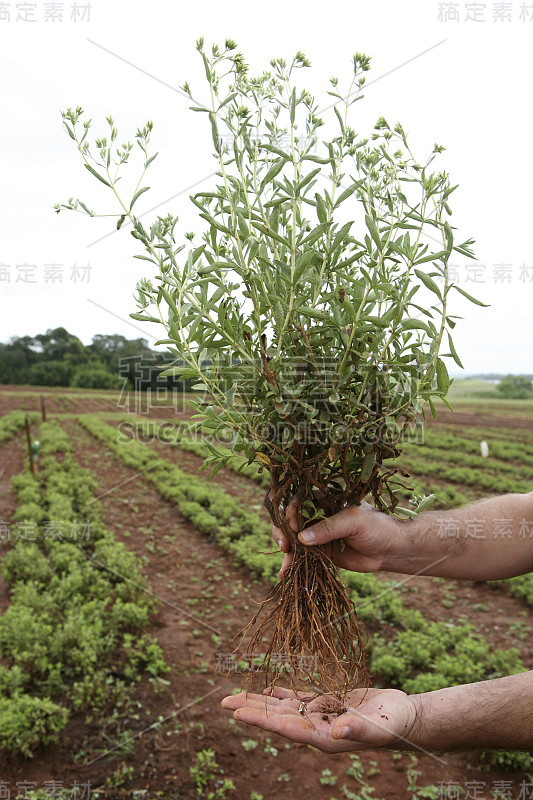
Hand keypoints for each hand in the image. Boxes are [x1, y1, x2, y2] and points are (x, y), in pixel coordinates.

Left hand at [221, 686, 418, 752]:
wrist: (405, 718)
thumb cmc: (394, 723)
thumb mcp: (378, 726)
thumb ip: (357, 728)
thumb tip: (335, 731)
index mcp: (325, 737)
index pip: (287, 728)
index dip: (263, 720)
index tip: (239, 715)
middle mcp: (317, 728)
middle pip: (278, 718)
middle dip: (251, 710)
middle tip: (223, 702)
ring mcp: (320, 716)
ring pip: (283, 706)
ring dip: (260, 700)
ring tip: (235, 695)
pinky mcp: (327, 703)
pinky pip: (298, 698)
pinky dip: (281, 692)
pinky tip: (267, 688)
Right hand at [272, 498, 400, 578]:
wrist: (391, 550)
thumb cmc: (377, 527)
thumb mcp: (353, 522)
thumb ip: (328, 528)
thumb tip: (301, 538)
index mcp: (324, 501)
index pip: (297, 502)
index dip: (289, 514)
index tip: (292, 529)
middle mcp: (317, 516)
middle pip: (289, 521)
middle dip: (282, 534)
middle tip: (285, 547)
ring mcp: (318, 536)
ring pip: (293, 541)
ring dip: (286, 554)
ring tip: (286, 568)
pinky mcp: (321, 553)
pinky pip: (302, 558)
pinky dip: (293, 566)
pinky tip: (286, 575)